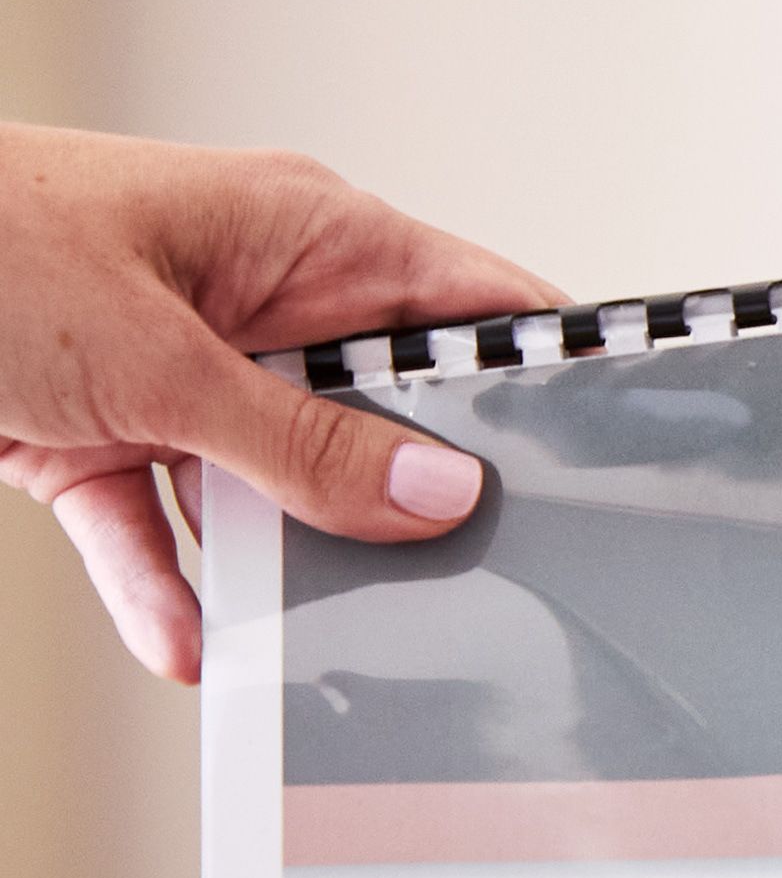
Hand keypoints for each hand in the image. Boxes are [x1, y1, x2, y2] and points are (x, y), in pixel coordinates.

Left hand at [0, 130, 544, 683]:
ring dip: (277, 562)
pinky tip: (190, 642)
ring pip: (264, 484)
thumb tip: (439, 493)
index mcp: (306, 235)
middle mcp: (250, 299)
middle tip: (464, 581)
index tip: (601, 462)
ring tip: (323, 635)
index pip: (470, 308)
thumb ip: (307, 443)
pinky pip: (154, 522)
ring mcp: (169, 368)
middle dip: (404, 500)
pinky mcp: (85, 430)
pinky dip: (166, 582)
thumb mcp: (163, 361)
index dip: (542, 377)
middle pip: (373, 415)